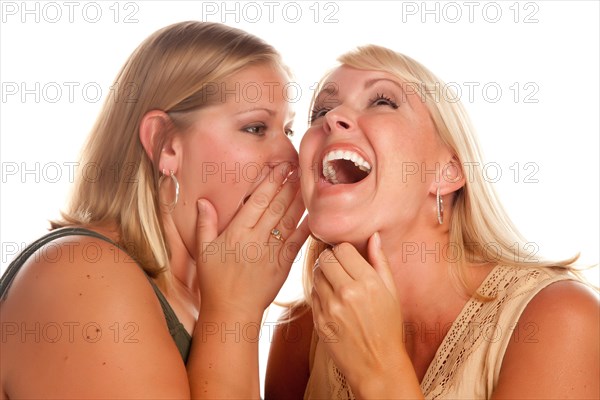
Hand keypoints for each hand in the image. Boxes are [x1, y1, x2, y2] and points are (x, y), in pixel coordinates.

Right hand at [196, 163, 309, 319]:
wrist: (232, 310)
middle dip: (289, 185)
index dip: (271, 182)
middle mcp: (256, 238)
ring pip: (289, 220)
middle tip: (298, 168)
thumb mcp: (204, 250)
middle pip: (277, 206)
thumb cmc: (215, 281)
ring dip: (299, 200)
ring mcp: (272, 251)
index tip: (280, 167)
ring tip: (306, 183)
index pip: (258, 200)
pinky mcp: (283, 265)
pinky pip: (297, 242)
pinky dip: (306, 227)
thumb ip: (205, 224)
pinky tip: (313, 214)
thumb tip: (203, 201)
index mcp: (237, 232)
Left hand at [311, 233, 418, 396]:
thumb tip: (373, 236)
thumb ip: (380, 262)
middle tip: (339, 267)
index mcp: (367, 283)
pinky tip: (332, 299)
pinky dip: (319, 292)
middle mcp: (347, 293)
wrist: (378, 365)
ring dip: (323, 274)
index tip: (347, 257)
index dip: (343, 250)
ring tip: (336, 283)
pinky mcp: (319, 321)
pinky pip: (312, 294)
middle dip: (331, 258)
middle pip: (325, 258)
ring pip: (315, 274)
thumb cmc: (388, 327)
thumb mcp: (392, 293)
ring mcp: (330, 308)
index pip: (342, 249)